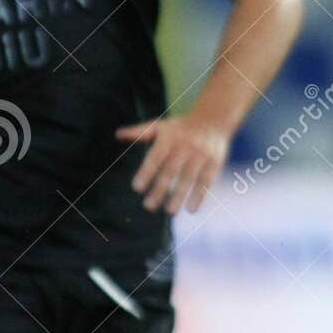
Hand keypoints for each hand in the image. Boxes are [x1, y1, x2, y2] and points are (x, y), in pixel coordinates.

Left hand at [115, 113, 230, 213]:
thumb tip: (118, 135)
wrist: (213, 120)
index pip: (155, 158)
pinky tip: (192, 210)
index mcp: (169, 138)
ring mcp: (200, 155)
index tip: (137, 188)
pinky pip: (206, 181)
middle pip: (171, 171)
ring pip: (188, 178)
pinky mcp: (214, 163)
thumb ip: (140, 133)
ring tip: (169, 212)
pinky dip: (199, 196)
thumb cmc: (180, 128)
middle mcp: (185, 146)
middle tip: (148, 207)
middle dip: (160, 189)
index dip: (146, 173)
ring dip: (179, 196)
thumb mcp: (160, 126)